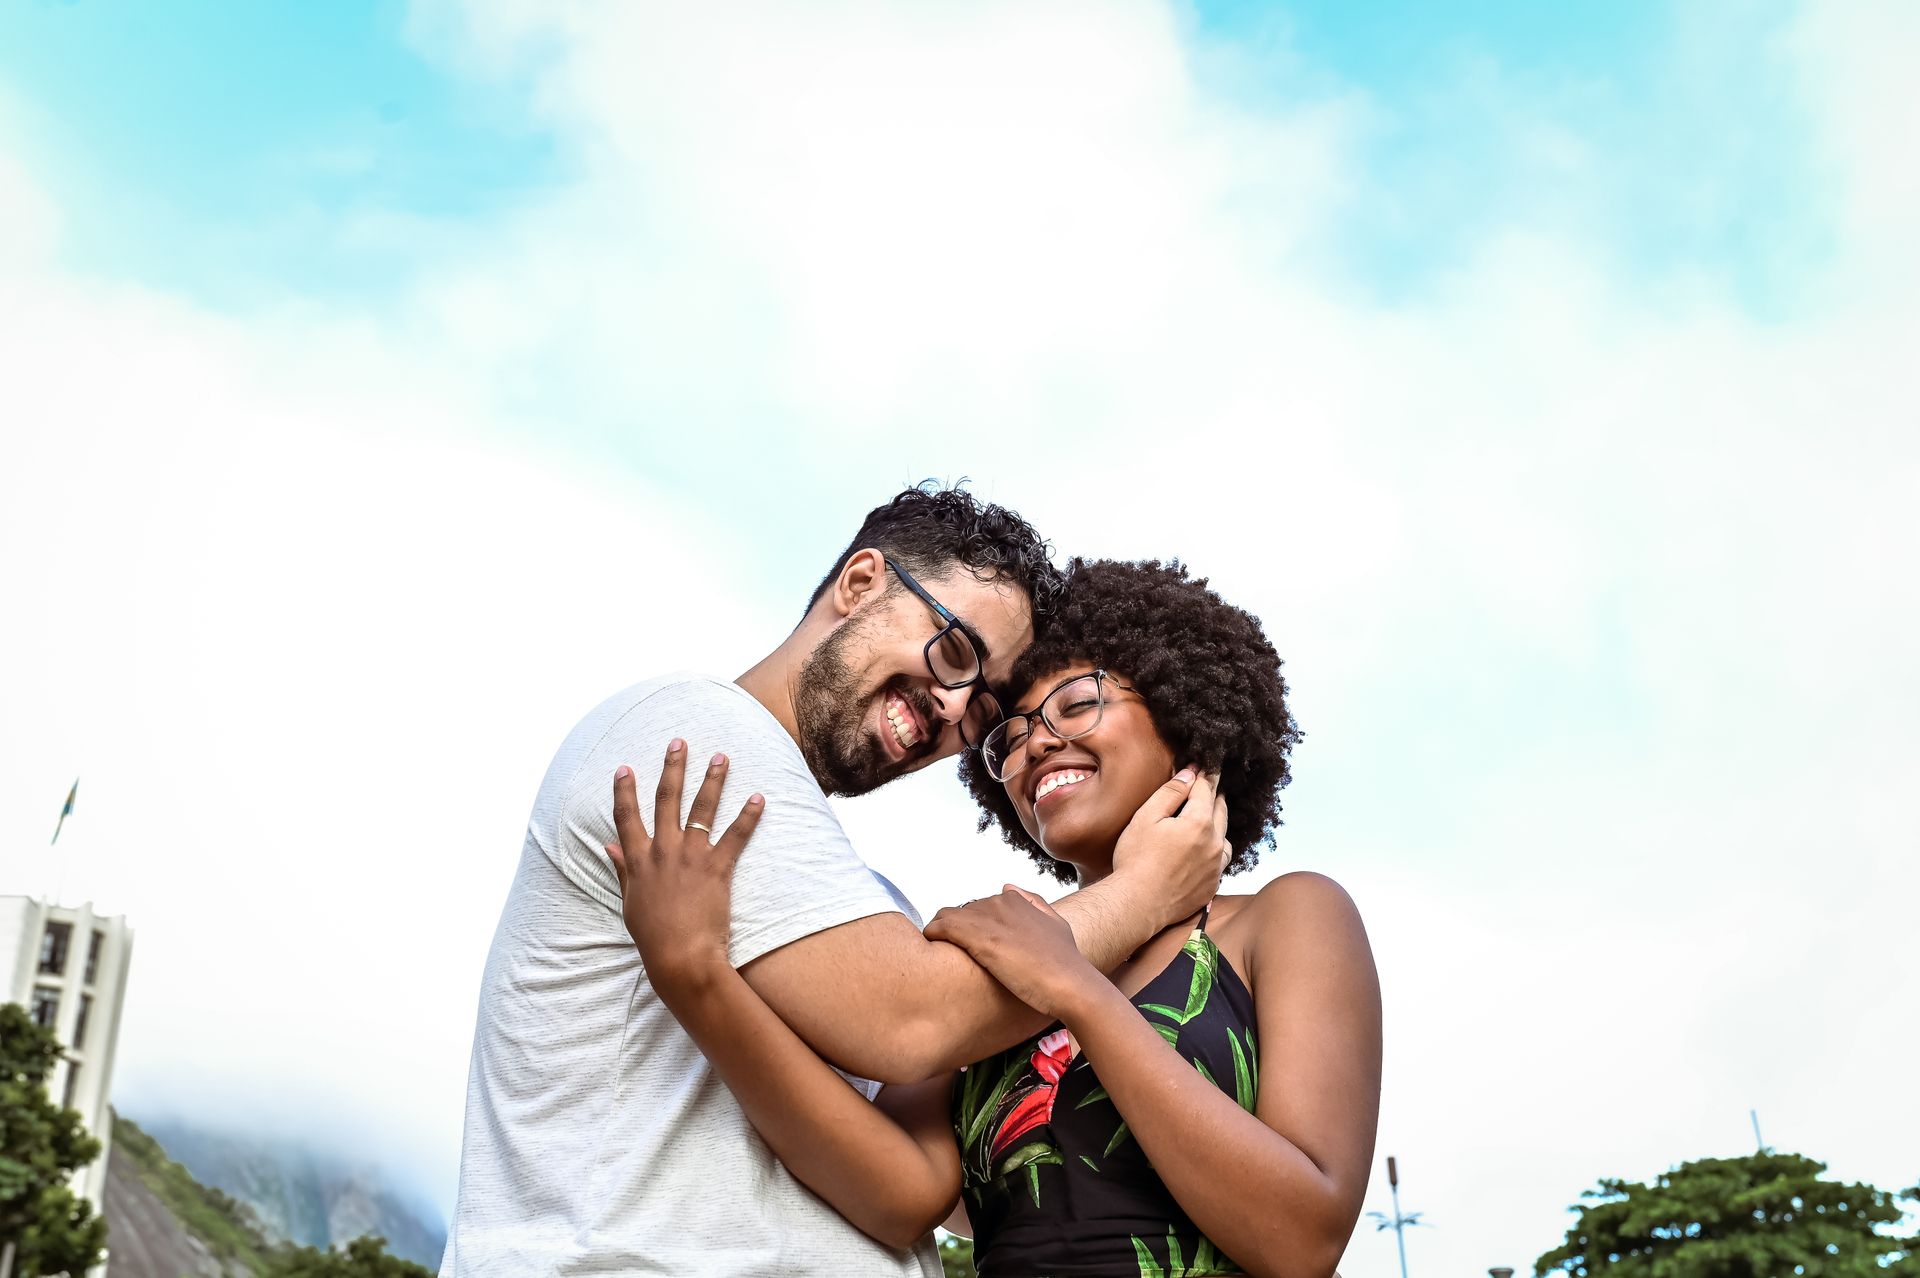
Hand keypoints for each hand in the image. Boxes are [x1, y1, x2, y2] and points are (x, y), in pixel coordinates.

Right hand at [606, 741, 765, 989]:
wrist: (680, 957)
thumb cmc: (654, 936)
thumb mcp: (630, 902)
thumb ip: (622, 870)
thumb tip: (609, 846)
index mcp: (638, 860)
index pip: (627, 817)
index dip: (625, 790)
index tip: (625, 767)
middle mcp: (662, 851)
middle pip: (666, 799)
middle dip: (673, 767)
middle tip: (679, 742)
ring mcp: (690, 856)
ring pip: (701, 808)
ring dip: (713, 780)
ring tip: (722, 757)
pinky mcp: (717, 867)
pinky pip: (736, 835)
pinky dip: (749, 815)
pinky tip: (759, 796)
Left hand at [923, 886, 1100, 1018]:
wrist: (1071, 983)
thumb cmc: (1064, 962)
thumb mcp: (1055, 924)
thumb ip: (1034, 903)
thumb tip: (1007, 888)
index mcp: (1014, 899)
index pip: (977, 907)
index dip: (971, 927)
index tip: (969, 946)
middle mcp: (999, 902)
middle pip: (960, 912)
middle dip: (955, 931)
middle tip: (953, 955)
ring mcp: (988, 918)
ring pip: (946, 917)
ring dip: (940, 933)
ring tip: (938, 954)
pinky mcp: (978, 937)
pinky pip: (940, 927)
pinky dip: (932, 935)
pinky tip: (932, 949)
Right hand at [1108, 767, 1229, 931]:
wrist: (1138, 903)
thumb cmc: (1136, 859)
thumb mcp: (1146, 817)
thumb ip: (1171, 793)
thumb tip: (1190, 775)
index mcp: (1199, 823)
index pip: (1206, 790)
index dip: (1205, 776)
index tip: (1205, 766)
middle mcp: (1214, 843)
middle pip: (1221, 810)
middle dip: (1215, 795)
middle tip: (1212, 784)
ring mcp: (1215, 866)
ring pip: (1225, 836)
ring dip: (1219, 823)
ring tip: (1211, 816)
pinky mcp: (1212, 885)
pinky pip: (1221, 860)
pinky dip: (1217, 848)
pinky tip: (1208, 849)